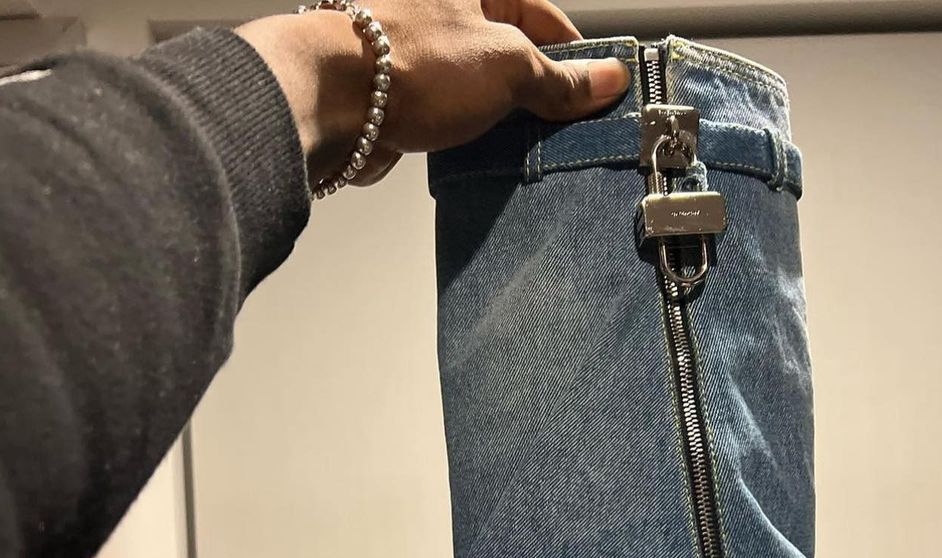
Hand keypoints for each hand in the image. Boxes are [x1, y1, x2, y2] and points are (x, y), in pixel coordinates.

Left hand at [237, 0, 629, 187]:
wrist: (335, 101)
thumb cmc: (411, 63)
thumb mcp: (508, 67)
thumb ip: (560, 79)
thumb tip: (607, 80)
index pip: (542, 14)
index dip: (576, 52)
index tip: (599, 88)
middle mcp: (446, 13)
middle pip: (513, 52)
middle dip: (542, 91)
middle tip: (568, 126)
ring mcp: (423, 55)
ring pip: (482, 89)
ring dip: (508, 120)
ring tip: (531, 148)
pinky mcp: (405, 96)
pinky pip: (454, 116)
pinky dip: (475, 137)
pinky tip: (490, 158)